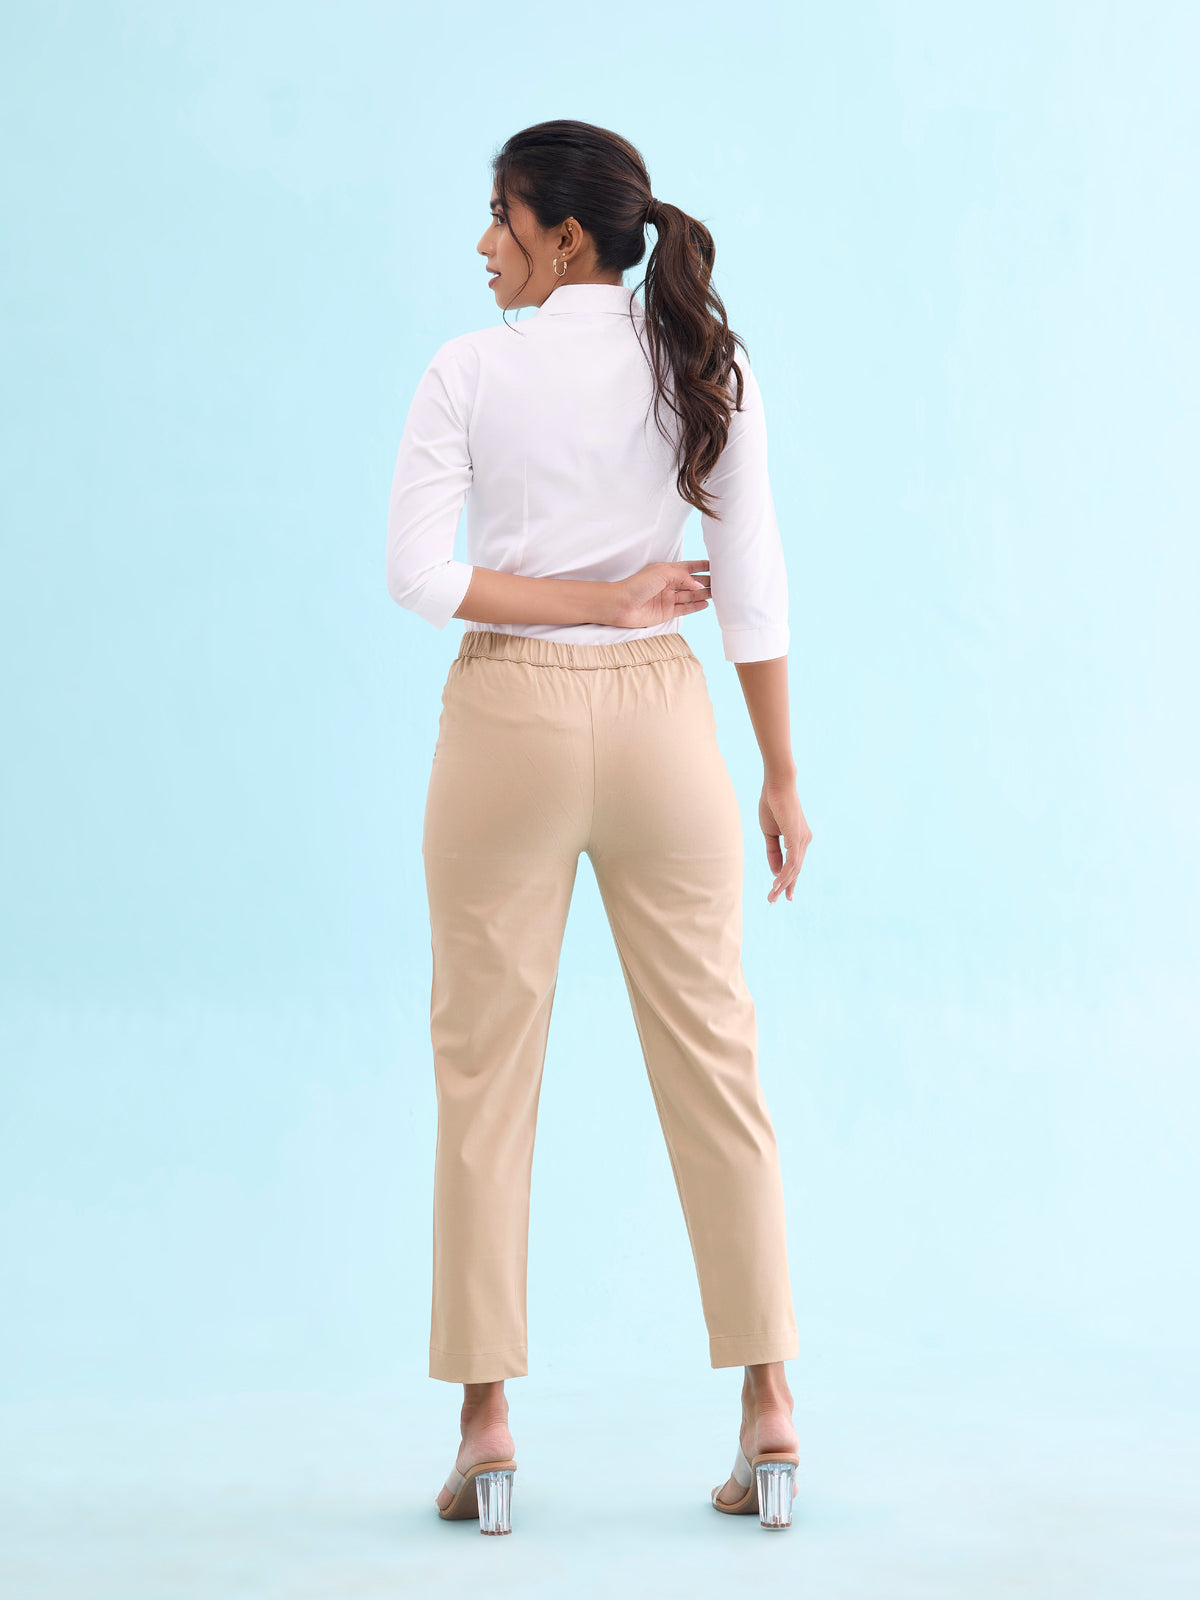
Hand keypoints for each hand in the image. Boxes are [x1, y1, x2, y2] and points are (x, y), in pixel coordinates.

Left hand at [606, 561, 710, 628]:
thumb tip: (699, 585)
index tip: (717, 564)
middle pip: (692, 582)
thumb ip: (683, 577)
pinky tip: (706, 604)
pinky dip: (696, 606)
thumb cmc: (637, 585)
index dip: (702, 566)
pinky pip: (685, 608)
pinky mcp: (667, 612)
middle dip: (706, 581)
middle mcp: (669, 584)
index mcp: (668, 571)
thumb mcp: (663, 573)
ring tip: (719, 592)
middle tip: (723, 581)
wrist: (622, 605)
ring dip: (704, 593)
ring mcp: (669, 598)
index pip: (689, 567)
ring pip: (691, 595)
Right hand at [760, 775, 811, 902]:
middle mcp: (804, 841)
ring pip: (794, 869)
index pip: (795, 865)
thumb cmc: (772, 805)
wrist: (776, 785)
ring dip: (782, 884)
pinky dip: (784, 874)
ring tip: (772, 896)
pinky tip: (777, 884)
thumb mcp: (770, 833)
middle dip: (786, 887)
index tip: (783, 894)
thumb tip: (775, 872)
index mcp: (799, 839)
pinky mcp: (797, 837)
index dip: (788, 880)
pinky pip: (792, 861)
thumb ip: (773, 852)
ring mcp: (802, 839)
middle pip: (796, 870)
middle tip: (775, 901)